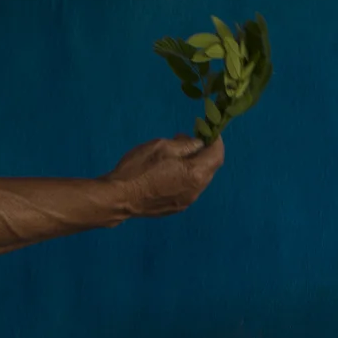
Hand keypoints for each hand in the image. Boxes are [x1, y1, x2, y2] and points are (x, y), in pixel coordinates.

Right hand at [105, 135, 224, 217]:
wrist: (119, 198)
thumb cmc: (138, 169)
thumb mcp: (162, 147)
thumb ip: (185, 144)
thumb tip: (197, 142)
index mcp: (195, 174)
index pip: (217, 155)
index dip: (215, 140)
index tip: (207, 131)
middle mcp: (196, 190)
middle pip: (210, 168)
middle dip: (204, 152)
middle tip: (188, 139)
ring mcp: (186, 201)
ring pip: (199, 179)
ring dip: (194, 164)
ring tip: (176, 155)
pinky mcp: (176, 207)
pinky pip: (188, 188)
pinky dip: (186, 176)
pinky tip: (170, 170)